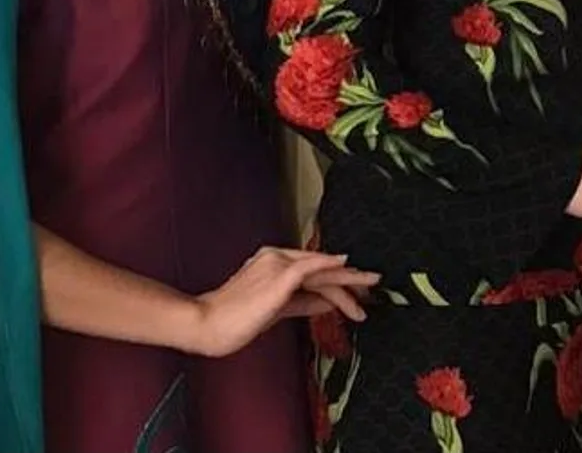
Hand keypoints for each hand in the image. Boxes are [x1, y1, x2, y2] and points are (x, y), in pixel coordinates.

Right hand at [188, 247, 379, 357]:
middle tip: (374, 285)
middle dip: (350, 279)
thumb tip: (328, 303)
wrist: (207, 324)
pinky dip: (330, 266)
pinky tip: (347, 266)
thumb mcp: (276, 310)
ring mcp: (277, 264)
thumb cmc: (235, 320)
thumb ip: (302, 303)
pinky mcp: (279, 275)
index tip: (357, 291)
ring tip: (368, 292)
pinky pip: (311, 267)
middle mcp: (277, 257)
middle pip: (322, 268)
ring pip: (322, 270)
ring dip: (348, 283)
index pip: (313, 270)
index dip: (337, 281)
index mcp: (272, 262)